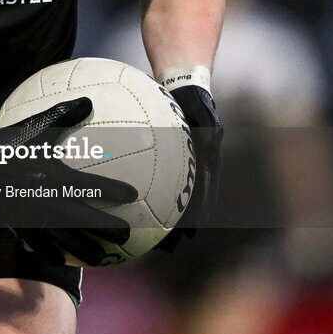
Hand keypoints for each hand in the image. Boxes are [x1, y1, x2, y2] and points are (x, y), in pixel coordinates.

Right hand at [0, 97, 137, 265]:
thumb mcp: (35, 125)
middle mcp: (46, 199)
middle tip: (126, 237)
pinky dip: (50, 254)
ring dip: (83, 249)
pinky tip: (62, 263)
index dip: (112, 191)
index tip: (133, 196)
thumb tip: (88, 101)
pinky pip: (37, 244)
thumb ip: (63, 114)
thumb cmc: (8, 142)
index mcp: (53, 176)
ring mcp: (32, 216)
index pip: (90, 185)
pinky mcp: (17, 225)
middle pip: (83, 219)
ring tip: (101, 258)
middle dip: (106, 229)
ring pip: (63, 238)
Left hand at [157, 81, 222, 251]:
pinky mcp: (165, 161)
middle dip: (178, 226)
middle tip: (167, 246)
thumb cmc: (195, 99)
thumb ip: (208, 129)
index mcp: (207, 163)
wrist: (185, 87)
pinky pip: (154, 180)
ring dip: (161, 217)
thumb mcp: (205, 112)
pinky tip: (122, 202)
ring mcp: (180, 166)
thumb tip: (210, 145)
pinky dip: (144, 193)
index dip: (198, 214)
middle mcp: (195, 169)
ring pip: (169, 195)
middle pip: (187, 203)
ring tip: (144, 236)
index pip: (205, 193)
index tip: (191, 232)